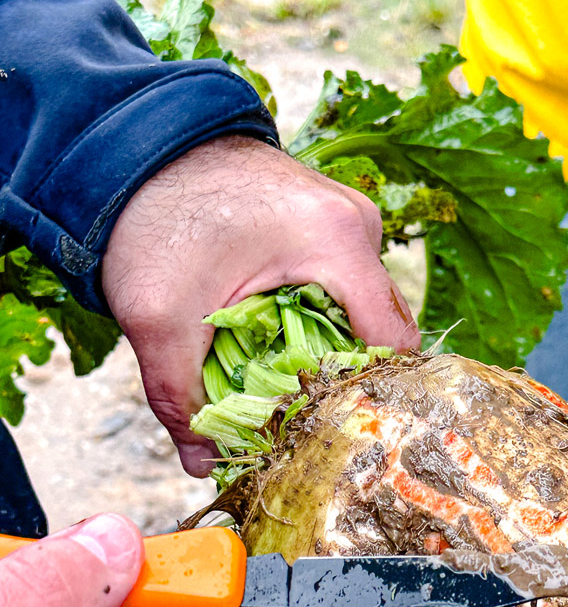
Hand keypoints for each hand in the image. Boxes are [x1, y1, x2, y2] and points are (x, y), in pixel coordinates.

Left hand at [102, 136, 418, 474]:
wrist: (137, 144)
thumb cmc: (153, 215)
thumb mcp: (158, 317)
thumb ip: (179, 398)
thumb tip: (201, 463)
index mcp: (336, 242)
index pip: (392, 343)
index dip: (368, 395)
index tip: (333, 428)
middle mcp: (358, 226)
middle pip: (384, 330)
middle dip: (349, 378)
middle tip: (307, 418)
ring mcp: (348, 219)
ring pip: (364, 311)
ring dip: (334, 350)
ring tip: (292, 385)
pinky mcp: (329, 222)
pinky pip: (346, 288)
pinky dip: (323, 321)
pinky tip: (285, 344)